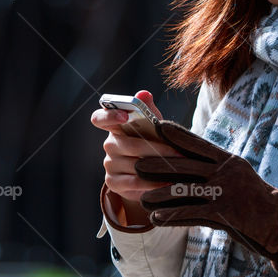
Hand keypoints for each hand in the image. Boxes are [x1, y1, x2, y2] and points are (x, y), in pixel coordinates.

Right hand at [91, 91, 183, 222]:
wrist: (150, 170)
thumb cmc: (151, 141)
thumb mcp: (152, 125)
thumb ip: (147, 109)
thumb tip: (144, 94)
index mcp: (114, 126)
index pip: (99, 118)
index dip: (109, 116)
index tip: (125, 116)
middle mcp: (109, 144)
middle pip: (129, 145)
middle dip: (157, 149)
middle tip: (178, 153)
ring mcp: (109, 164)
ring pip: (135, 165)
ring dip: (159, 167)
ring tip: (178, 168)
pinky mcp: (113, 183)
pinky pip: (134, 182)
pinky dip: (153, 183)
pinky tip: (167, 182)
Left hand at [133, 119, 277, 276]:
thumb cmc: (254, 198)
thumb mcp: (238, 174)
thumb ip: (215, 166)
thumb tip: (188, 156)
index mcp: (228, 160)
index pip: (198, 143)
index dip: (176, 135)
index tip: (157, 126)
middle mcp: (225, 172)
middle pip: (184, 165)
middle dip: (158, 165)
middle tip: (137, 163)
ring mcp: (224, 193)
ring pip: (183, 190)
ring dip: (159, 194)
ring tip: (141, 197)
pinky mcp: (223, 214)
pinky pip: (191, 214)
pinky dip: (171, 216)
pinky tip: (156, 218)